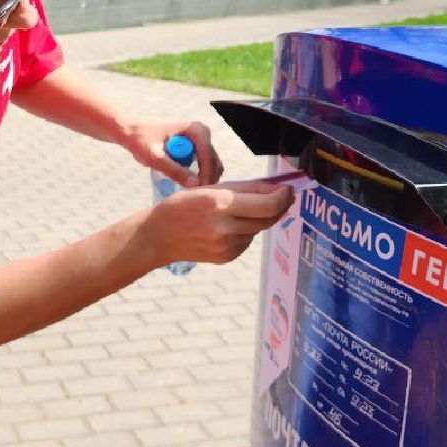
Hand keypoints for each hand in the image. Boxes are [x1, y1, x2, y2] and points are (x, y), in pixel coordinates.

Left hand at [121, 120, 223, 186]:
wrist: (135, 135)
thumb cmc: (141, 142)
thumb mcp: (154, 158)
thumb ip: (174, 170)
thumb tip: (196, 184)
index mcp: (195, 130)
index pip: (208, 155)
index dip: (206, 175)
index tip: (199, 193)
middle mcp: (203, 133)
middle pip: (214, 161)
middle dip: (207, 180)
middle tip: (196, 198)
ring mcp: (202, 141)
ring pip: (213, 166)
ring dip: (205, 180)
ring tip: (192, 195)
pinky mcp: (199, 149)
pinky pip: (207, 167)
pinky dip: (202, 178)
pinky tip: (191, 189)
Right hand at [135, 181, 293, 268]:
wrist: (159, 236)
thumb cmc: (184, 205)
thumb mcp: (210, 188)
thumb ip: (245, 189)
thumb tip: (276, 190)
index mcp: (220, 204)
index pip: (268, 205)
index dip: (284, 197)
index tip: (287, 189)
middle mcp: (225, 228)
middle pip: (269, 218)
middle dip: (278, 205)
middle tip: (281, 196)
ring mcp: (227, 246)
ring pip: (259, 229)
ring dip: (259, 218)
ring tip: (240, 210)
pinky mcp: (227, 257)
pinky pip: (248, 240)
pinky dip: (246, 230)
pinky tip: (228, 226)